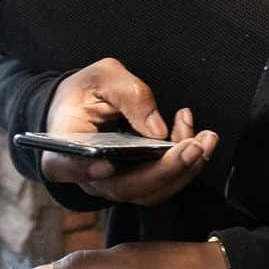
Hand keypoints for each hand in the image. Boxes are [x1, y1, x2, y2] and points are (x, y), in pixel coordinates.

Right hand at [42, 58, 217, 206]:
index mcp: (63, 145)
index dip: (83, 170)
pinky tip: (196, 137)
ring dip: (184, 169)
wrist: (83, 107)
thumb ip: (129, 94)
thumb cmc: (86, 92)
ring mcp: (112, 185)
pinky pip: (161, 184)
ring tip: (205, 139)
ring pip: (149, 192)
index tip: (105, 164)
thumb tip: (157, 130)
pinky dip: (184, 165)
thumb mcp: (104, 77)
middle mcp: (87, 175)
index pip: (63, 165)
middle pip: (123, 187)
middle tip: (193, 145)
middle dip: (164, 169)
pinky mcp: (134, 183)